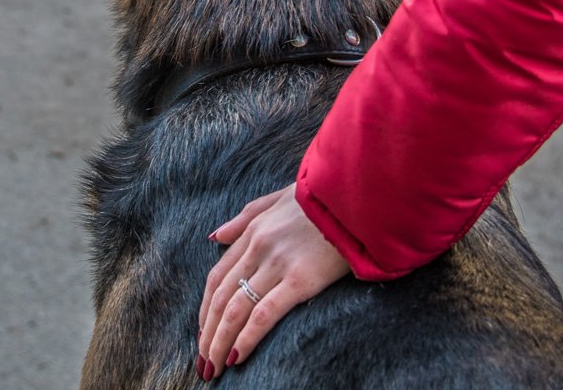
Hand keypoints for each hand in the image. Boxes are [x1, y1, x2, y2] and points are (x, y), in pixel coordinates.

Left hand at [197, 183, 349, 380]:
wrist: (359, 195)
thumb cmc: (324, 198)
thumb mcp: (279, 197)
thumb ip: (245, 216)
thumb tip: (215, 236)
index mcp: (254, 230)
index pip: (218, 276)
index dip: (207, 308)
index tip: (204, 331)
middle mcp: (259, 247)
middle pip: (222, 296)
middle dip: (208, 332)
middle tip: (203, 361)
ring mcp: (278, 263)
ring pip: (236, 309)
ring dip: (220, 341)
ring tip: (214, 367)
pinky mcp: (301, 279)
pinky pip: (264, 314)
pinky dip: (246, 338)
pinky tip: (237, 356)